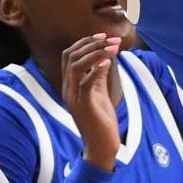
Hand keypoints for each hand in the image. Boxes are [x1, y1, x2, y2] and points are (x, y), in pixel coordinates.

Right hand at [61, 34, 122, 172]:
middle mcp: (68, 89)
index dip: (85, 42)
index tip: (104, 35)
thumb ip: (99, 75)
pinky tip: (109, 62)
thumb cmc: (101, 121)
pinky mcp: (83, 106)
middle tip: (112, 39)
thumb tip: (105, 56)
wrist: (101, 147)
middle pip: (71, 56)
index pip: (69, 55)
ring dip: (96, 52)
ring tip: (114, 47)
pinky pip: (85, 83)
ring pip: (76, 65)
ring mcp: (73, 98)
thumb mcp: (100, 93)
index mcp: (70, 85)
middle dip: (92, 43)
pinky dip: (96, 69)